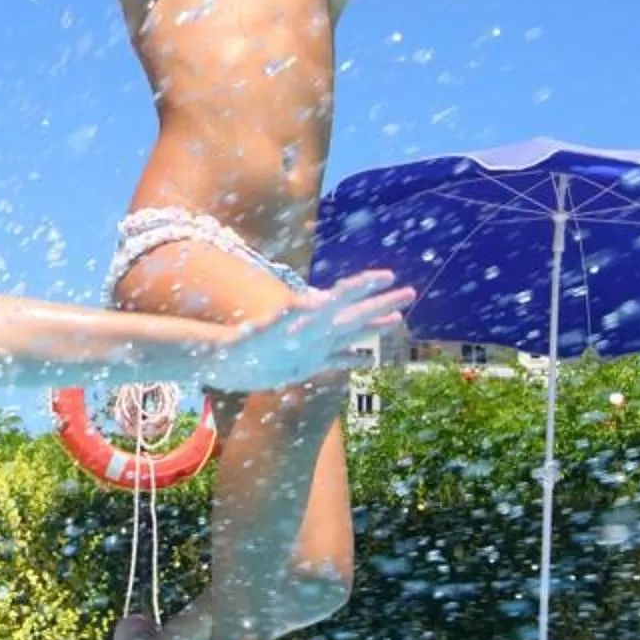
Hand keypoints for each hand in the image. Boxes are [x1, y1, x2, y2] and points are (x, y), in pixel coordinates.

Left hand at [205, 270, 411, 392]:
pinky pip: (337, 360)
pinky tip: (368, 359)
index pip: (345, 295)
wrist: (230, 363)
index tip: (387, 276)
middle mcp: (318, 327)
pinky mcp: (309, 363)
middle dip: (382, 302)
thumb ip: (293, 316)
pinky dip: (353, 359)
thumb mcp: (269, 329)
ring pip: (353, 333)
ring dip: (374, 326)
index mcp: (312, 315)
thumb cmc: (245, 345)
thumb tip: (322, 301)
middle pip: (357, 312)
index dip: (366, 285)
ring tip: (399, 318)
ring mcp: (316, 345)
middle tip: (410, 292)